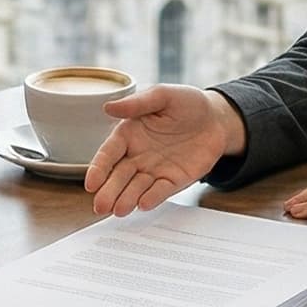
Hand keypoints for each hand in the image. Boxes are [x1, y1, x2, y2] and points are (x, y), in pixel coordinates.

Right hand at [84, 84, 246, 216]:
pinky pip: (161, 191)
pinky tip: (143, 204)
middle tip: (101, 206)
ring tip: (119, 210)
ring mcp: (155, 170)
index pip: (108, 154)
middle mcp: (137, 155)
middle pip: (119, 176)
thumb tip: (108, 107)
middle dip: (109, 191)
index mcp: (129, 134)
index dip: (98, 169)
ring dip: (127, 199)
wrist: (216, 118)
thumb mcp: (162, 96)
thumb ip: (137, 103)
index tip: (90, 184)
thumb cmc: (186, 103)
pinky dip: (152, 198)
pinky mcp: (174, 180)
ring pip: (136, 187)